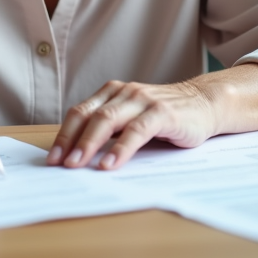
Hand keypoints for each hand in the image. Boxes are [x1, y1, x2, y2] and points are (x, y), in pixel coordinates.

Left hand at [47, 80, 218, 170]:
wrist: (205, 103)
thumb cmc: (165, 115)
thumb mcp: (133, 117)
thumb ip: (111, 129)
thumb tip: (80, 155)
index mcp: (112, 92)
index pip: (80, 112)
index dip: (64, 134)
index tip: (52, 157)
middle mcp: (125, 92)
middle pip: (90, 115)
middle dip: (71, 140)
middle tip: (59, 163)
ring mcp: (143, 100)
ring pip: (109, 119)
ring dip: (90, 143)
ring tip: (78, 164)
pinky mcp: (162, 113)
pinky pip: (136, 130)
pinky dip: (121, 148)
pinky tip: (110, 164)